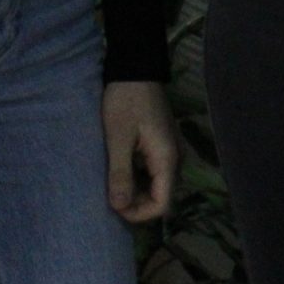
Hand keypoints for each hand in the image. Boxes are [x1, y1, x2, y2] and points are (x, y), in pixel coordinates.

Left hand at [103, 80, 178, 222]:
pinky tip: (119, 172)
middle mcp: (174, 159)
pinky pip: (153, 172)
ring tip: (111, 186)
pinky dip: (137, 179)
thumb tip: (118, 207)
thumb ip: (120, 174)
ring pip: (156, 186)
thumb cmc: (125, 101)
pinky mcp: (161, 145)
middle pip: (161, 197)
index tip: (114, 208)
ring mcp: (169, 151)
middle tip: (109, 198)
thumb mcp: (118, 138)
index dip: (139, 214)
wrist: (135, 69)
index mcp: (167, 159)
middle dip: (136, 205)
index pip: (162, 204)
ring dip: (135, 192)